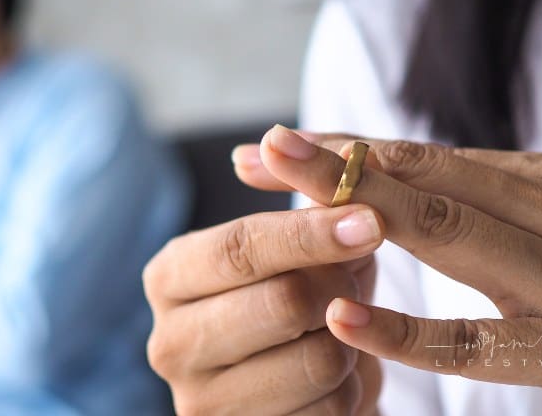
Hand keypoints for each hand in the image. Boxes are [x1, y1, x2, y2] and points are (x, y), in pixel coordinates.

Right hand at [143, 160, 385, 413]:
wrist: (292, 388)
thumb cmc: (292, 300)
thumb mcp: (292, 250)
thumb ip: (303, 202)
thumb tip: (306, 151)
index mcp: (169, 278)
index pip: (239, 246)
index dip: (310, 232)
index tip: (371, 218)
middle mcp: (170, 342)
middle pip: (283, 301)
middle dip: (341, 285)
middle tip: (357, 275)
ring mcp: (202, 403)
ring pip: (320, 359)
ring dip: (353, 339)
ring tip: (343, 327)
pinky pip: (335, 409)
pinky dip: (355, 385)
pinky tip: (338, 375)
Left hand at [234, 125, 541, 405]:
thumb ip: (484, 193)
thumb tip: (394, 173)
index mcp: (536, 178)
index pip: (419, 153)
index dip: (341, 147)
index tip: (271, 144)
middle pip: (419, 176)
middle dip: (333, 161)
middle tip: (259, 147)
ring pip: (442, 229)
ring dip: (355, 207)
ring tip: (282, 193)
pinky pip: (473, 337)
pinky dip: (404, 329)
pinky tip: (344, 317)